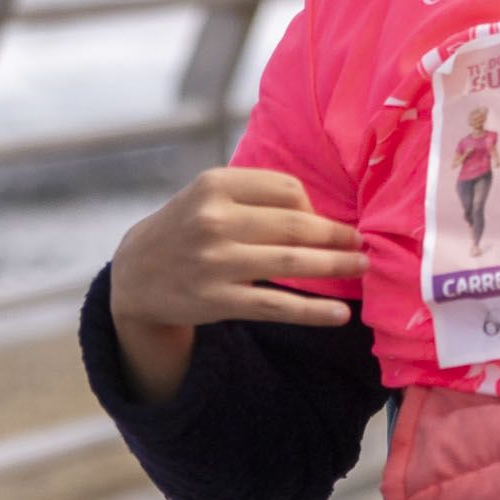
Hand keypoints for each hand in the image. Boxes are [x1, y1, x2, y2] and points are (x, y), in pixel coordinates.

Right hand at [108, 167, 366, 400]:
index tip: (325, 221)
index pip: (286, 189)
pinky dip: (313, 311)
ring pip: (292, 263)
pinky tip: (340, 315)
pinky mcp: (217, 300)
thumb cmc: (185, 229)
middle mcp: (213, 220)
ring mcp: (215, 262)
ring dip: (335, 266)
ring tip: (362, 267)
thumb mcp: (208, 196)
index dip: (313, 206)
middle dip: (336, 236)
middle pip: (294, 225)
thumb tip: (321, 210)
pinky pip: (277, 305)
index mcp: (214, 185)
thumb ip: (256, 195)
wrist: (136, 274)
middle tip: (363, 244)